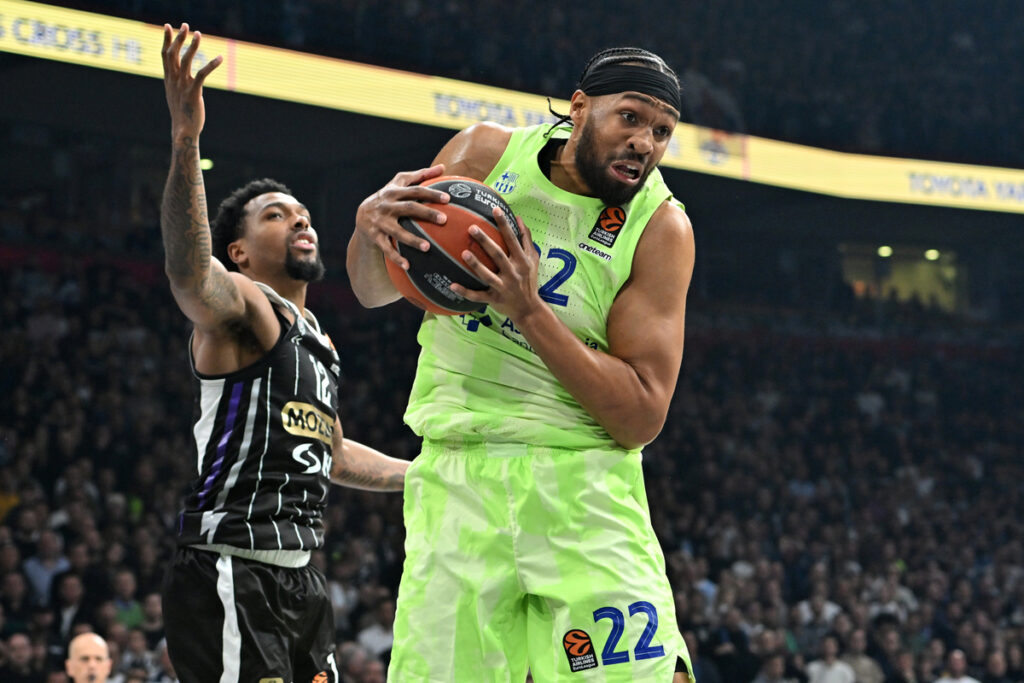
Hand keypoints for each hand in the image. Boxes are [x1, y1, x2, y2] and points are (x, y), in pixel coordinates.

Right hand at [161, 23, 222, 140]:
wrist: (183, 131)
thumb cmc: (181, 113)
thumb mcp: (174, 93)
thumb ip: (175, 80)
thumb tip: (176, 72)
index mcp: (168, 79)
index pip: (165, 55)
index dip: (166, 40)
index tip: (167, 26)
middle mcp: (174, 80)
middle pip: (173, 54)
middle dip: (177, 38)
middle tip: (184, 25)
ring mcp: (183, 86)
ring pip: (186, 61)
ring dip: (192, 46)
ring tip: (198, 34)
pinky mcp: (194, 93)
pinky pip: (202, 74)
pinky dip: (211, 64)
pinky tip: (220, 58)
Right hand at [354, 165, 448, 269]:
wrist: (362, 215)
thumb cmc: (389, 198)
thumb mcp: (400, 184)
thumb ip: (420, 176)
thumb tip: (443, 167)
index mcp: (394, 192)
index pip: (416, 190)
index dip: (431, 193)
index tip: (448, 198)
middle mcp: (387, 205)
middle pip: (409, 208)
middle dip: (426, 213)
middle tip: (444, 220)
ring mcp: (379, 222)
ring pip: (397, 232)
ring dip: (412, 240)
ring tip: (427, 247)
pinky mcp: (374, 236)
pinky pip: (386, 249)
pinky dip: (396, 258)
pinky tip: (408, 266)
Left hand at [450, 207, 542, 322]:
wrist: (529, 309)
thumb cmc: (529, 280)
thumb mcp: (533, 259)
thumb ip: (526, 239)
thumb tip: (518, 218)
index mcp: (522, 261)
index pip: (512, 239)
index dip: (504, 224)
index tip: (494, 209)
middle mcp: (513, 273)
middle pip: (498, 255)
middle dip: (485, 241)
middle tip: (472, 228)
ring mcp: (503, 287)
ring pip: (487, 276)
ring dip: (476, 265)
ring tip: (464, 253)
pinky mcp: (494, 299)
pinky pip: (477, 296)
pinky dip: (465, 292)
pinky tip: (452, 285)